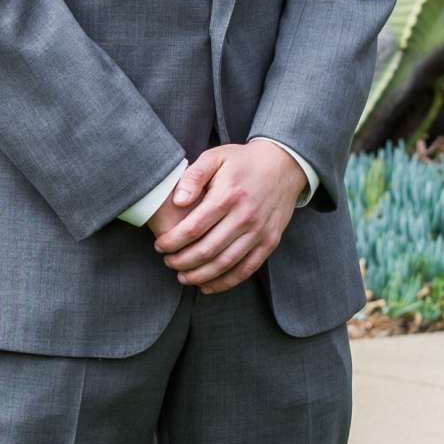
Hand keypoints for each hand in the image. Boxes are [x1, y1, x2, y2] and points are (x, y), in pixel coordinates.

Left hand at [150, 141, 304, 294]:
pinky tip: (207, 285)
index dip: (172, 241)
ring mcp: (260, 232)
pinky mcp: (270, 242)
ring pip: (225, 264)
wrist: (284, 165)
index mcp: (228, 195)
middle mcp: (245, 216)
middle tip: (168, 262)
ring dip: (200, 276)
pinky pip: (246, 270)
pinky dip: (225, 283)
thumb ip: (193, 176)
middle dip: (182, 261)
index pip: (193, 228)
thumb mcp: (215, 157)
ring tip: (182, 276)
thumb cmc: (243, 162)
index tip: (160, 245)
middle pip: (207, 250)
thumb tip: (178, 201)